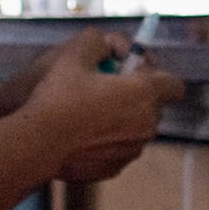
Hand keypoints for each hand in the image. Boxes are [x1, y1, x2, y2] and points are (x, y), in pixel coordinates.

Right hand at [22, 30, 181, 183]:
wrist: (35, 143)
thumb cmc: (56, 97)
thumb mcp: (74, 54)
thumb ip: (97, 41)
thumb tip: (107, 45)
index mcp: (144, 94)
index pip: (174, 84)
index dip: (155, 74)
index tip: (132, 71)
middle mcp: (145, 124)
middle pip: (154, 106)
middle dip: (137, 96)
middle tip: (106, 87)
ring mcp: (131, 150)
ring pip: (136, 128)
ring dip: (122, 118)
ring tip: (89, 111)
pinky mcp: (114, 168)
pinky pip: (119, 148)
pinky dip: (108, 140)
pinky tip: (81, 133)